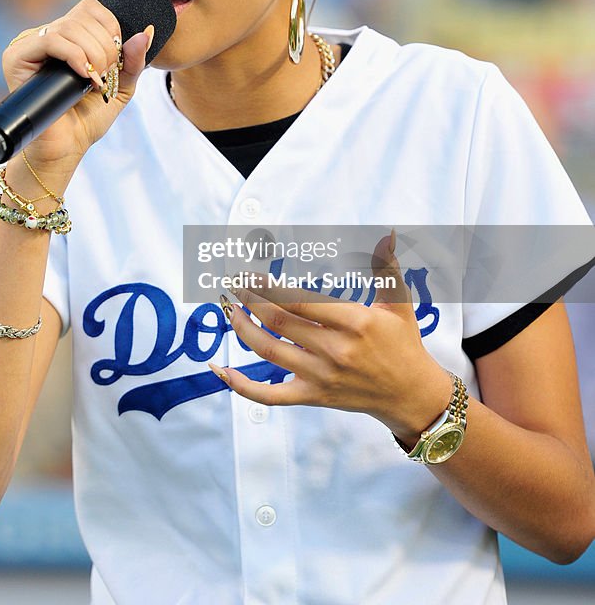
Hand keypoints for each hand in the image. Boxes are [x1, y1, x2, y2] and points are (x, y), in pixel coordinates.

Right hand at [2, 0, 153, 173]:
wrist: (66, 147)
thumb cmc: (89, 117)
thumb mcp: (121, 85)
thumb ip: (134, 59)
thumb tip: (147, 31)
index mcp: (67, 36)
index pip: (92, 8)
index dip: (111, 29)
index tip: (115, 61)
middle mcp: (46, 34)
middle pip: (82, 15)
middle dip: (105, 47)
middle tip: (104, 76)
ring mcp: (29, 43)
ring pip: (69, 26)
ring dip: (92, 54)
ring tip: (94, 81)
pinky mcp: (16, 56)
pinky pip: (50, 39)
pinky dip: (74, 56)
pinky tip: (82, 76)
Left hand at [210, 231, 451, 441]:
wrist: (412, 395)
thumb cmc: (404, 343)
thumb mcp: (398, 302)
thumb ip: (386, 267)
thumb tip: (387, 234)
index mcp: (354, 323)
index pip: (300, 301)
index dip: (268, 287)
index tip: (248, 274)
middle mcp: (335, 350)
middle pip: (279, 322)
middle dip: (250, 300)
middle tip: (232, 283)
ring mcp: (321, 377)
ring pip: (269, 352)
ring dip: (243, 330)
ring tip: (230, 309)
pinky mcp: (313, 397)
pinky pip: (270, 396)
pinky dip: (242, 386)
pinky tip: (221, 370)